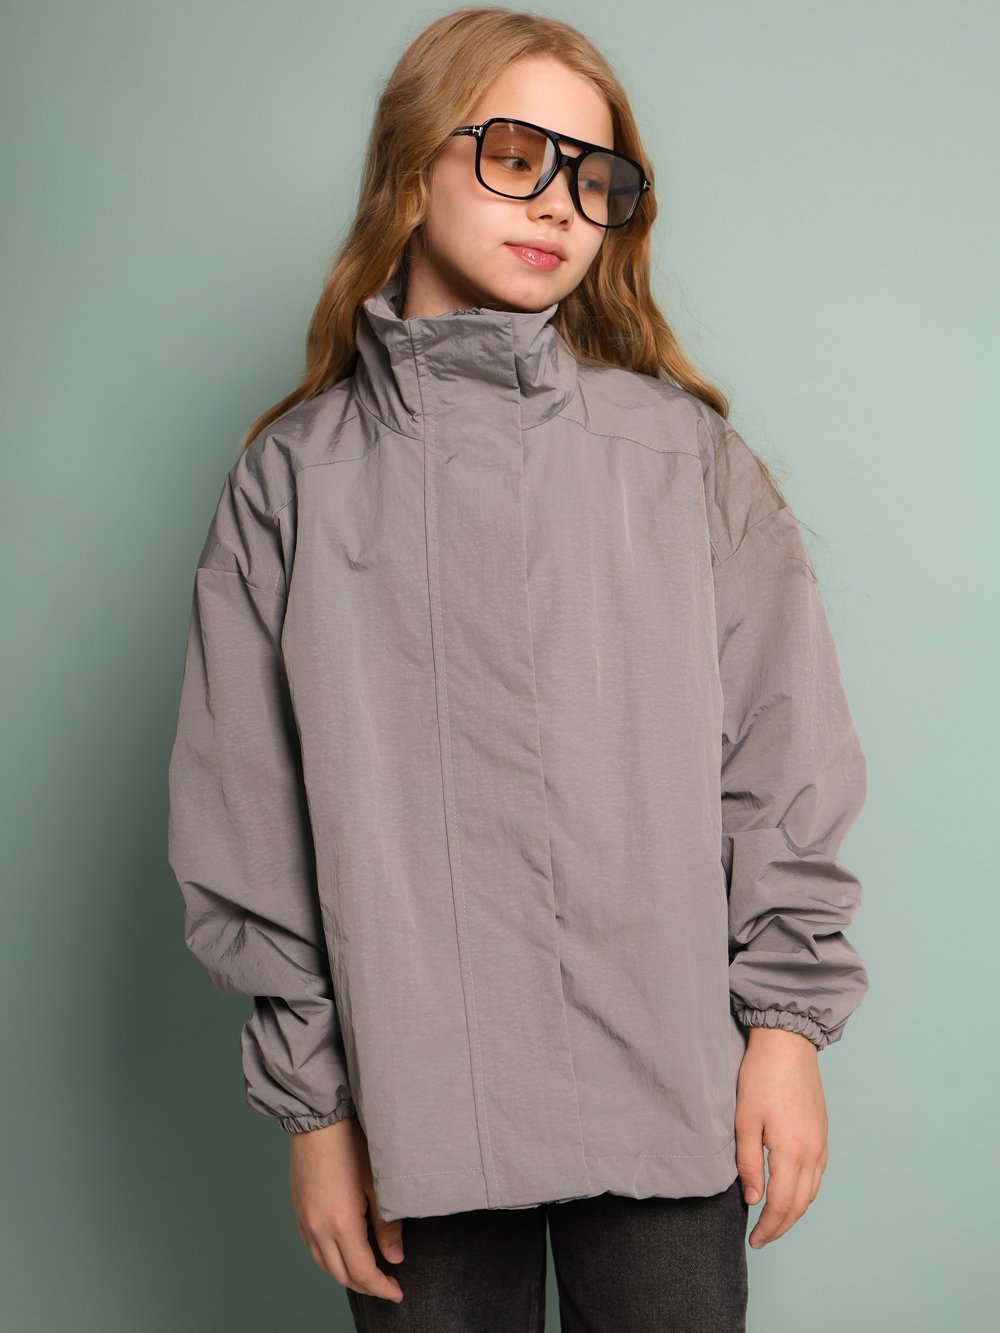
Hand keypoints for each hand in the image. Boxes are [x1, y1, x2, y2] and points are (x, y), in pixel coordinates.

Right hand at [289, 1114, 404, 1303]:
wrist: (319, 1120)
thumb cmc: (351, 1144)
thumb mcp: (377, 1184)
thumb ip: (387, 1225)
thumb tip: (395, 1257)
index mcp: (341, 1223)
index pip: (362, 1271)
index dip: (381, 1287)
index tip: (397, 1291)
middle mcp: (318, 1229)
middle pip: (342, 1275)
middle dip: (366, 1286)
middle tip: (387, 1286)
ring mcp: (304, 1222)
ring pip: (325, 1266)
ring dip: (347, 1275)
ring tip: (368, 1273)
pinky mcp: (298, 1213)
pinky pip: (313, 1250)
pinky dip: (330, 1260)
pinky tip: (344, 1253)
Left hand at [734, 1026, 828, 1249]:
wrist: (788, 1043)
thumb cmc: (761, 1076)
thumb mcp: (745, 1120)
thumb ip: (749, 1163)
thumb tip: (753, 1200)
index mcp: (792, 1151)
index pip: (781, 1204)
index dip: (767, 1227)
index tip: (753, 1240)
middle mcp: (813, 1152)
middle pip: (800, 1205)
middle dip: (780, 1226)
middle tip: (761, 1239)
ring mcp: (821, 1143)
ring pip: (812, 1192)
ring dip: (794, 1212)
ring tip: (773, 1221)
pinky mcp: (822, 1133)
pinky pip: (818, 1175)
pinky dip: (805, 1193)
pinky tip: (791, 1192)